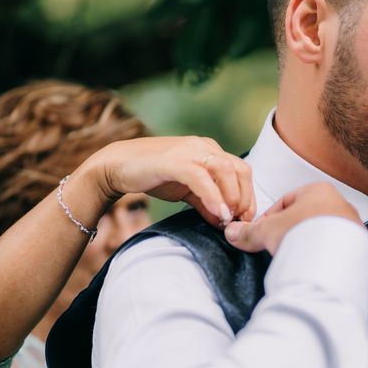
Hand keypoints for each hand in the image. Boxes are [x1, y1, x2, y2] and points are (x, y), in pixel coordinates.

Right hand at [81, 136, 255, 225]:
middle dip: (245, 197)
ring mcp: (189, 151)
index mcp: (210, 151)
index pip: (242, 170)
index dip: (249, 195)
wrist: (117, 165)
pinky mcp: (173, 161)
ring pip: (225, 170)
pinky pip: (200, 177)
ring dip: (233, 196)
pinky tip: (218, 213)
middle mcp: (203, 147)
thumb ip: (206, 203)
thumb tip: (224, 221)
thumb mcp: (186, 191)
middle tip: (241, 220)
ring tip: (230, 218)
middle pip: (240, 169)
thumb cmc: (154, 175)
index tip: (247, 218)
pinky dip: (213, 196)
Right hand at [224, 182, 361, 254]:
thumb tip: (233, 232)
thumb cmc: (303, 232)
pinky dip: (322, 255)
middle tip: (276, 247)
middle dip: (289, 232)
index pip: (286, 201)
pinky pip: (334, 248)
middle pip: (304, 217)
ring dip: (306, 244)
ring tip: (294, 258)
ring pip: (320, 233)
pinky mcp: (358, 246)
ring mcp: (351, 225)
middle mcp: (339, 203)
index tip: (261, 233)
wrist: (332, 258)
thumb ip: (249, 231)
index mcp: (318, 190)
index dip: (269, 218)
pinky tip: (311, 265)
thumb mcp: (267, 230)